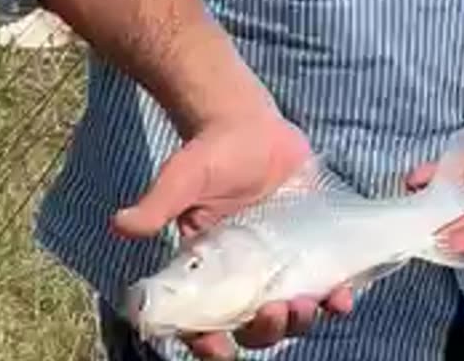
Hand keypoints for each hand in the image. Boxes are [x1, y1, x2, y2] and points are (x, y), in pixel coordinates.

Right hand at [110, 114, 353, 358]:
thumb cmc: (210, 153)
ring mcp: (280, 264)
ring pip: (291, 313)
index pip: (204, 320)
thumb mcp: (182, 177)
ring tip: (311, 305)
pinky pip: (324, 285)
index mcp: (209, 269)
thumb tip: (121, 225)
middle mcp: (244, 275)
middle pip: (254, 326)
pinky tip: (342, 298)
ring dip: (301, 321)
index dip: (209, 341)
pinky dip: (335, 299)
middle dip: (266, 331)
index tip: (215, 345)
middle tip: (276, 312)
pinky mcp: (310, 248)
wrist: (249, 124)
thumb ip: (157, 204)